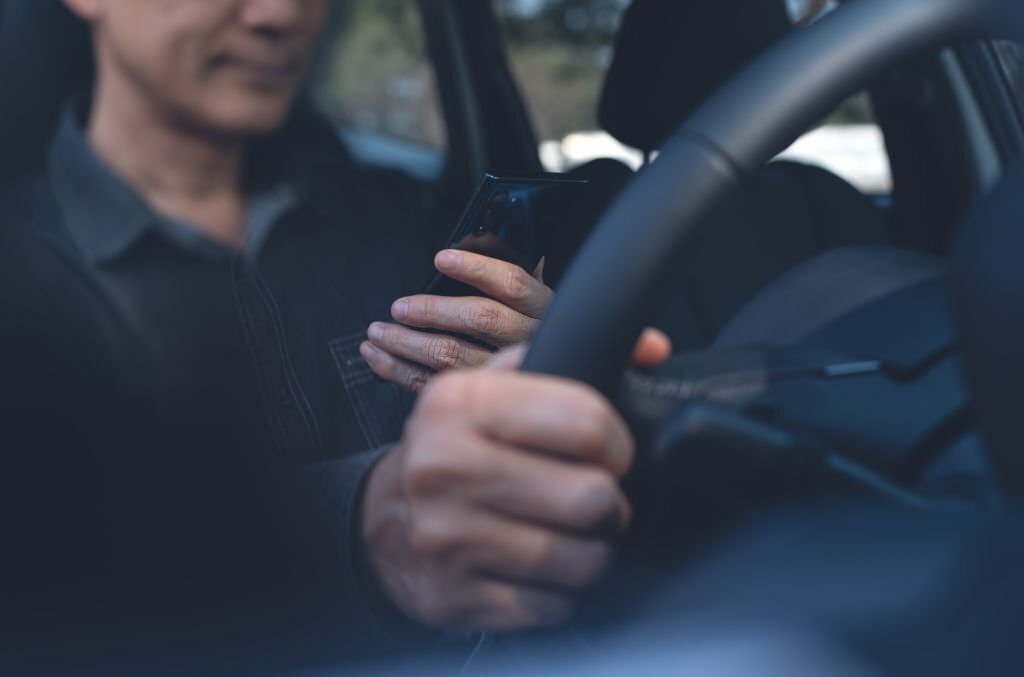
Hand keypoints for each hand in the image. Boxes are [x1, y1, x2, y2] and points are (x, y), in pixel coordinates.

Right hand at [360, 363, 633, 632]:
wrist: (383, 521)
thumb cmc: (457, 448)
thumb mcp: (496, 388)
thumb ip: (571, 356)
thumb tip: (653, 348)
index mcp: (460, 403)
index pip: (586, 422)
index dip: (616, 442)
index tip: (607, 452)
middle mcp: (445, 467)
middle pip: (592, 498)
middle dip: (608, 503)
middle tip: (591, 499)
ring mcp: (448, 538)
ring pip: (583, 561)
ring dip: (591, 551)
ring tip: (570, 534)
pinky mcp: (455, 597)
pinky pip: (554, 606)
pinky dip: (560, 592)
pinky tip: (538, 569)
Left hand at [361, 250, 551, 391]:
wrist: (543, 386)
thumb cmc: (525, 329)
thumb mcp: (528, 301)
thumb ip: (500, 280)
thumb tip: (456, 254)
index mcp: (542, 308)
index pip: (512, 283)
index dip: (476, 269)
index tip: (441, 259)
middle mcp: (528, 338)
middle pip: (480, 319)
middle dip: (433, 312)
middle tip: (398, 308)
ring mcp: (505, 372)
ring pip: (453, 356)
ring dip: (406, 343)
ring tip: (377, 333)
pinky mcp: (477, 394)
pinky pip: (436, 383)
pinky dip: (400, 371)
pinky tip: (378, 358)